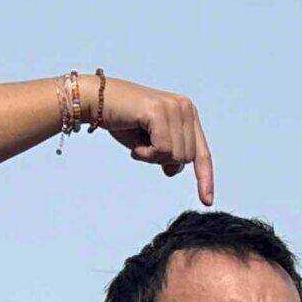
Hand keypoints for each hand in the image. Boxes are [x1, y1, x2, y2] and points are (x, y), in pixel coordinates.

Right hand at [93, 77, 214, 205]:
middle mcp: (186, 107)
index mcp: (188, 114)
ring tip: (137, 143)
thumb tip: (174, 169)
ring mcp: (174, 107)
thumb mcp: (150, 144)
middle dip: (162, 161)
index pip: (202, 153)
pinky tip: (134, 144)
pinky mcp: (159, 111)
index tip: (207, 201)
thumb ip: (168, 156)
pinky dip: (146, 154)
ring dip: (152, 157)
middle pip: (187, 158)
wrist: (95, 100)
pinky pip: (163, 150)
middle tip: (143, 147)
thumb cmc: (123, 121)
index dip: (205, 178)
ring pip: (176, 156)